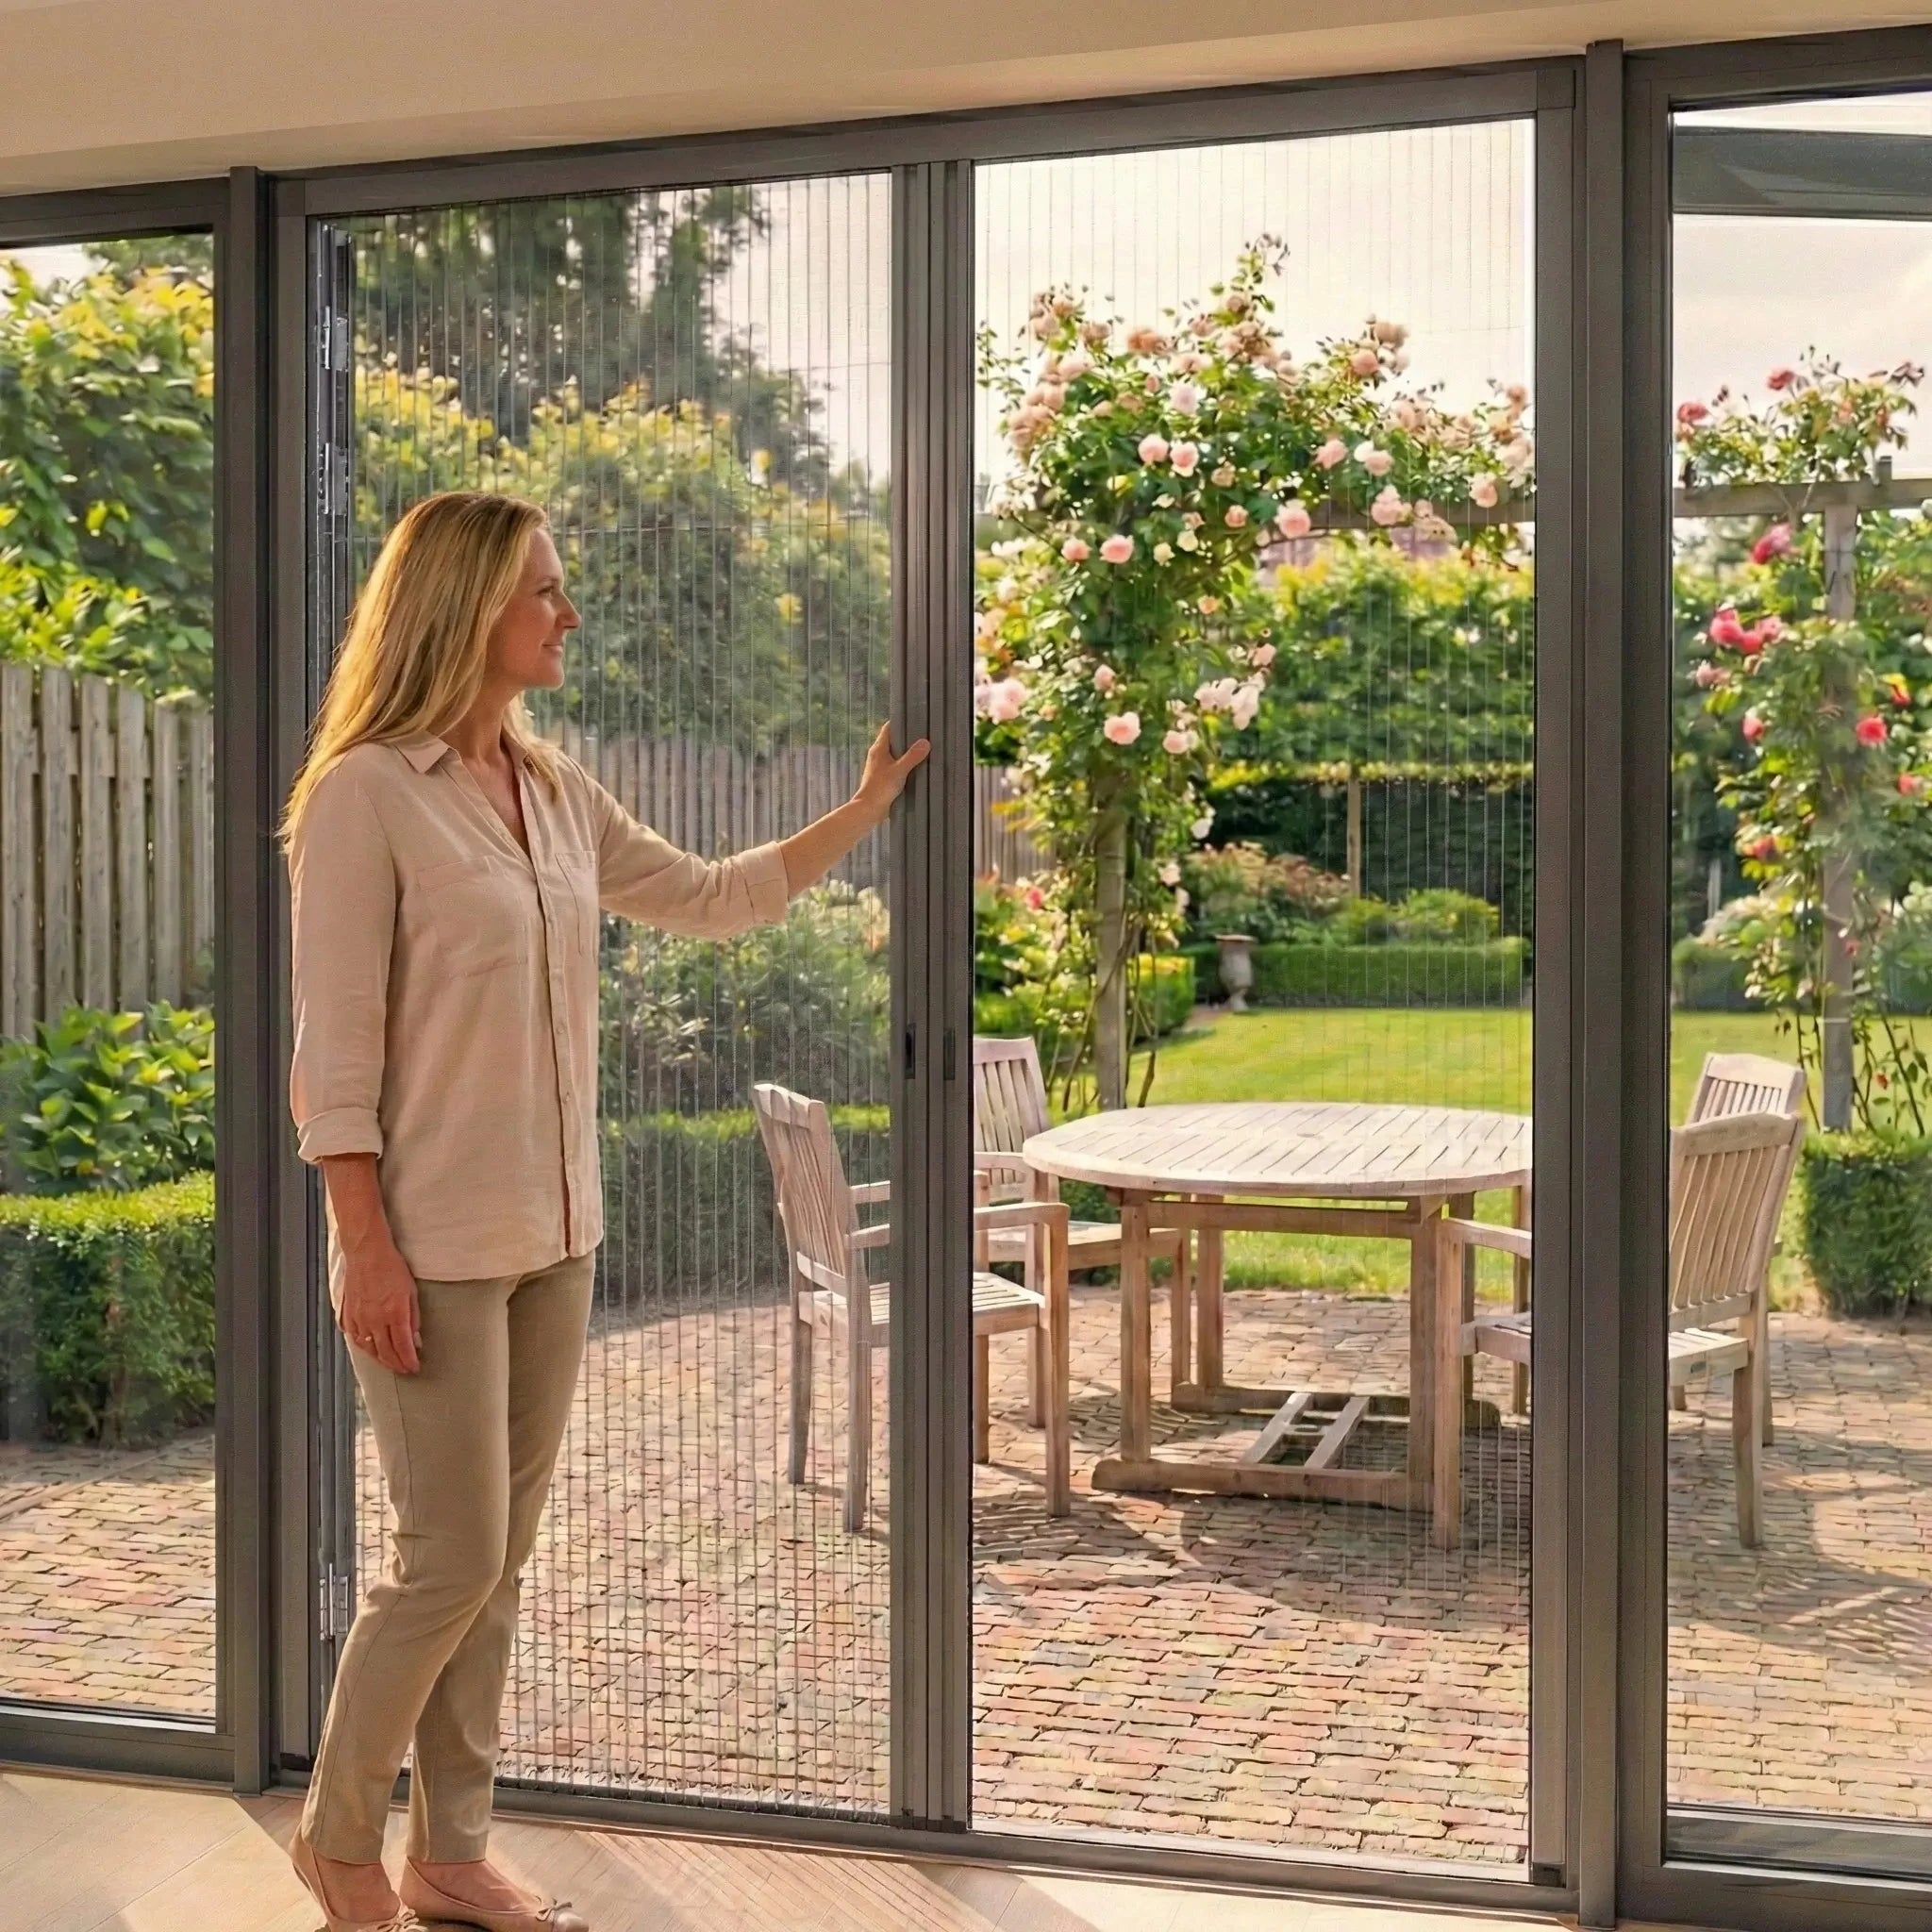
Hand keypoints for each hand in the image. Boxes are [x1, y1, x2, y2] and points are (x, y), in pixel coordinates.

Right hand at [337, 1238, 421, 1374]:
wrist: (367, 1252)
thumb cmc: (391, 1267)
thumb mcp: (411, 1291)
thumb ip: (413, 1318)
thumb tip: (415, 1339)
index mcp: (394, 1313)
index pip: (402, 1346)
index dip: (408, 1360)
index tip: (414, 1367)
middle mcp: (375, 1319)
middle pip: (385, 1352)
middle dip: (396, 1364)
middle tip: (404, 1370)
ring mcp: (359, 1318)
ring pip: (368, 1348)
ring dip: (380, 1359)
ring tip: (389, 1363)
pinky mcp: (348, 1314)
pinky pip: (355, 1337)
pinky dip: (364, 1346)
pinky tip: (370, 1349)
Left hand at [854, 724, 929, 819]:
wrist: (869, 809)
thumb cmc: (880, 788)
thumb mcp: (900, 770)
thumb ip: (912, 756)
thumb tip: (925, 742)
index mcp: (879, 749)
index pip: (888, 728)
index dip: (899, 722)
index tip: (913, 719)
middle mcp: (878, 755)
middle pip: (893, 740)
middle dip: (906, 738)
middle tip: (923, 735)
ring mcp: (880, 767)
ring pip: (894, 754)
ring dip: (906, 753)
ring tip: (922, 750)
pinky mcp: (883, 777)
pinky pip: (895, 766)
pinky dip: (904, 764)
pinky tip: (915, 768)